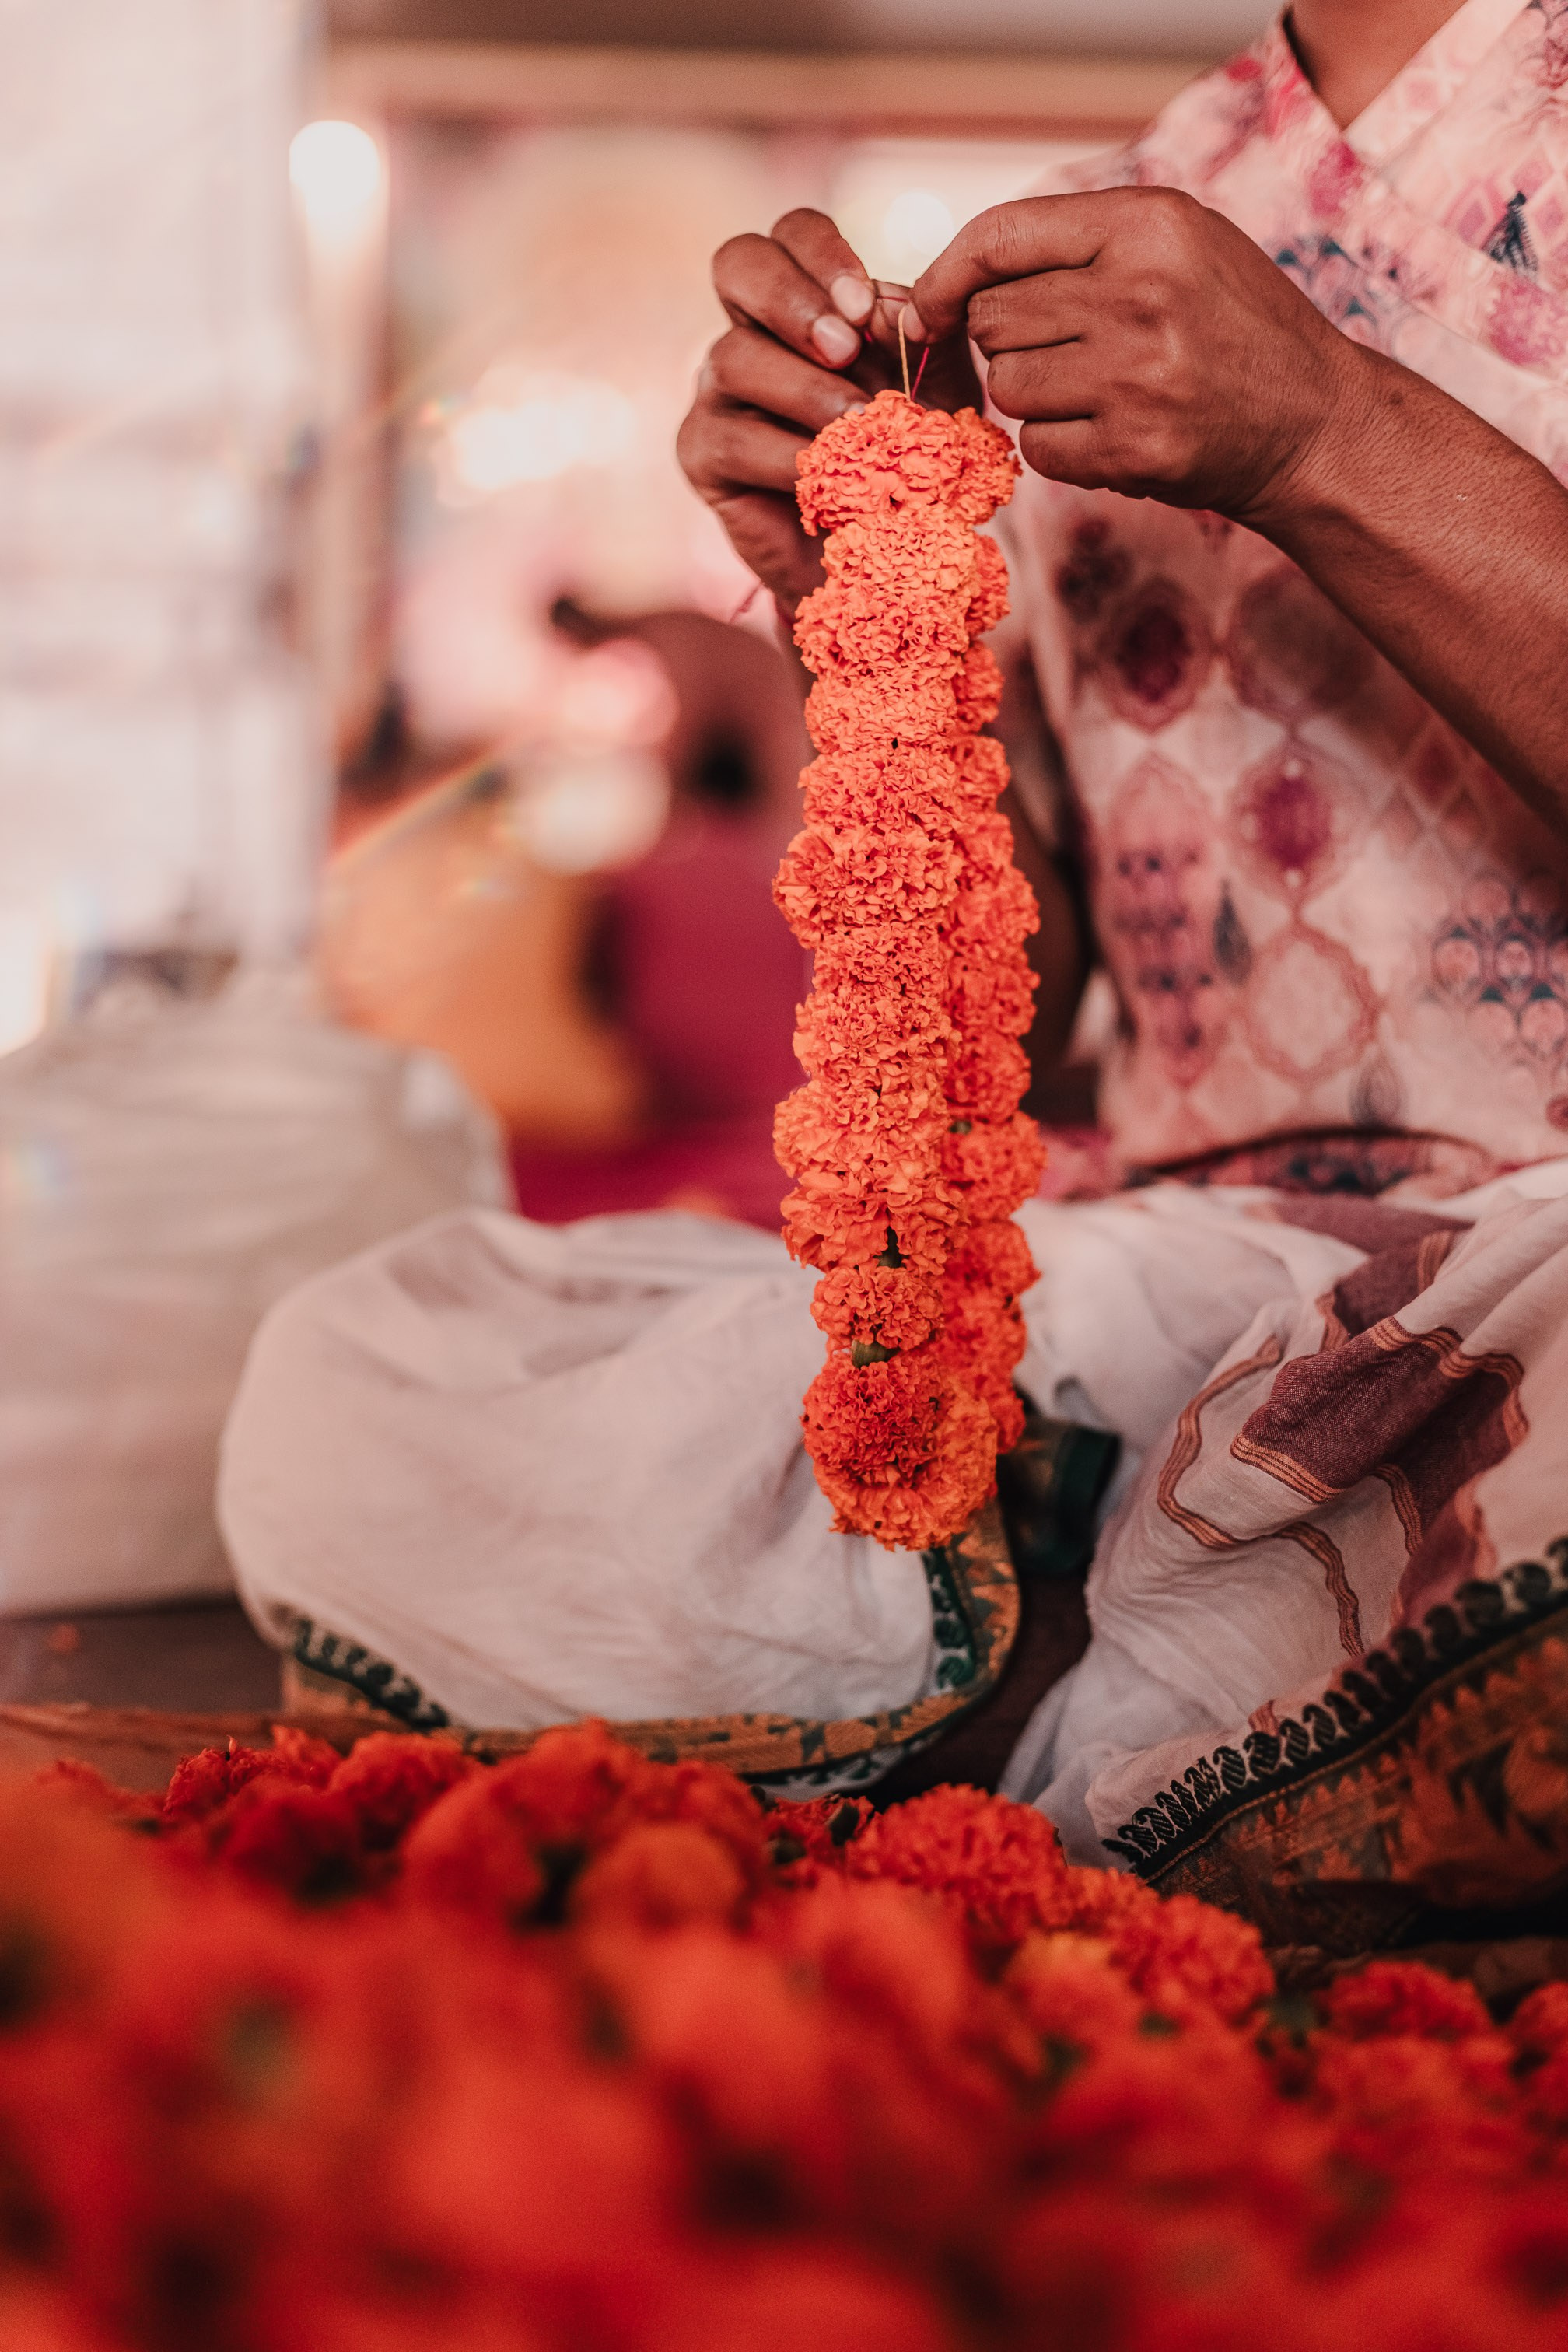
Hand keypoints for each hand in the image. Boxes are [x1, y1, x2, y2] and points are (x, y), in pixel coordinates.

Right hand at [678, 208, 981, 611]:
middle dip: (793, 298)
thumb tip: (892, 306)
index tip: (867, 306)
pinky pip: (730, 438)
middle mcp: (751, 328)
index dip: (823, 254)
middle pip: (738, 262)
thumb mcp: (939, 386)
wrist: (882, 549)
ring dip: (804, 388)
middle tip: (846, 347)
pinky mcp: (702, 454)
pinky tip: (825, 475)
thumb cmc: (908, 454)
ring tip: (857, 423)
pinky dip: (784, 456)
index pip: (791, 232)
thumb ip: (927, 338)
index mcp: (804, 296)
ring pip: (735, 355)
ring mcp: (717, 389)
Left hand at [904, 186, 1362, 525]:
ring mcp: (1135, 374)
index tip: (925, 309)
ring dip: (1036, 399)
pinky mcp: (1133, 447)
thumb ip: (1080, 244)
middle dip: (1012, 344)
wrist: (1313, 423)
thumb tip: (954, 282)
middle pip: (993, 321)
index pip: (999, 237)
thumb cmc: (1232, 329)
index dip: (945, 277)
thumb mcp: (1178, 247)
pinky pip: (1037, 449)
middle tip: (1070, 354)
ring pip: (1009, 387)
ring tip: (1100, 393)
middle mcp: (1139, 291)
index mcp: (1148, 223)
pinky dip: (1061, 450)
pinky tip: (1111, 435)